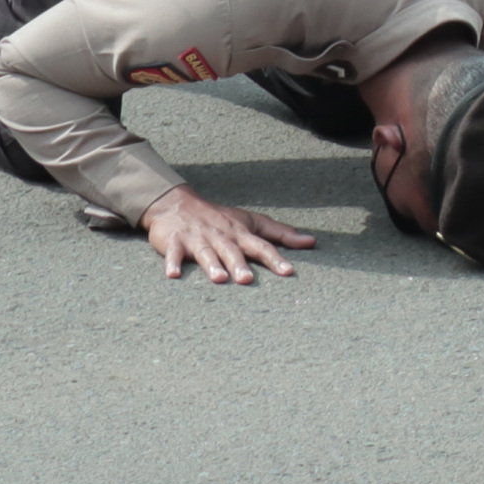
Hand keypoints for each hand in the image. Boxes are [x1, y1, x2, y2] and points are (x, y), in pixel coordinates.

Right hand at [139, 185, 314, 283]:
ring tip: (219, 278)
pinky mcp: (174, 242)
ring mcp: (197, 239)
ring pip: (206, 253)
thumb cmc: (219, 218)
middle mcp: (221, 236)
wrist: (177, 204)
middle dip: (240, 264)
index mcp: (240, 233)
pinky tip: (173, 275)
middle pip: (232, 251)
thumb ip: (280, 234)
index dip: (275, 259)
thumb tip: (312, 242)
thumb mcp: (250, 222)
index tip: (288, 272)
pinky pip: (173, 253)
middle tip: (248, 280)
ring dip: (212, 265)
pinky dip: (172, 263)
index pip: (261, 246)